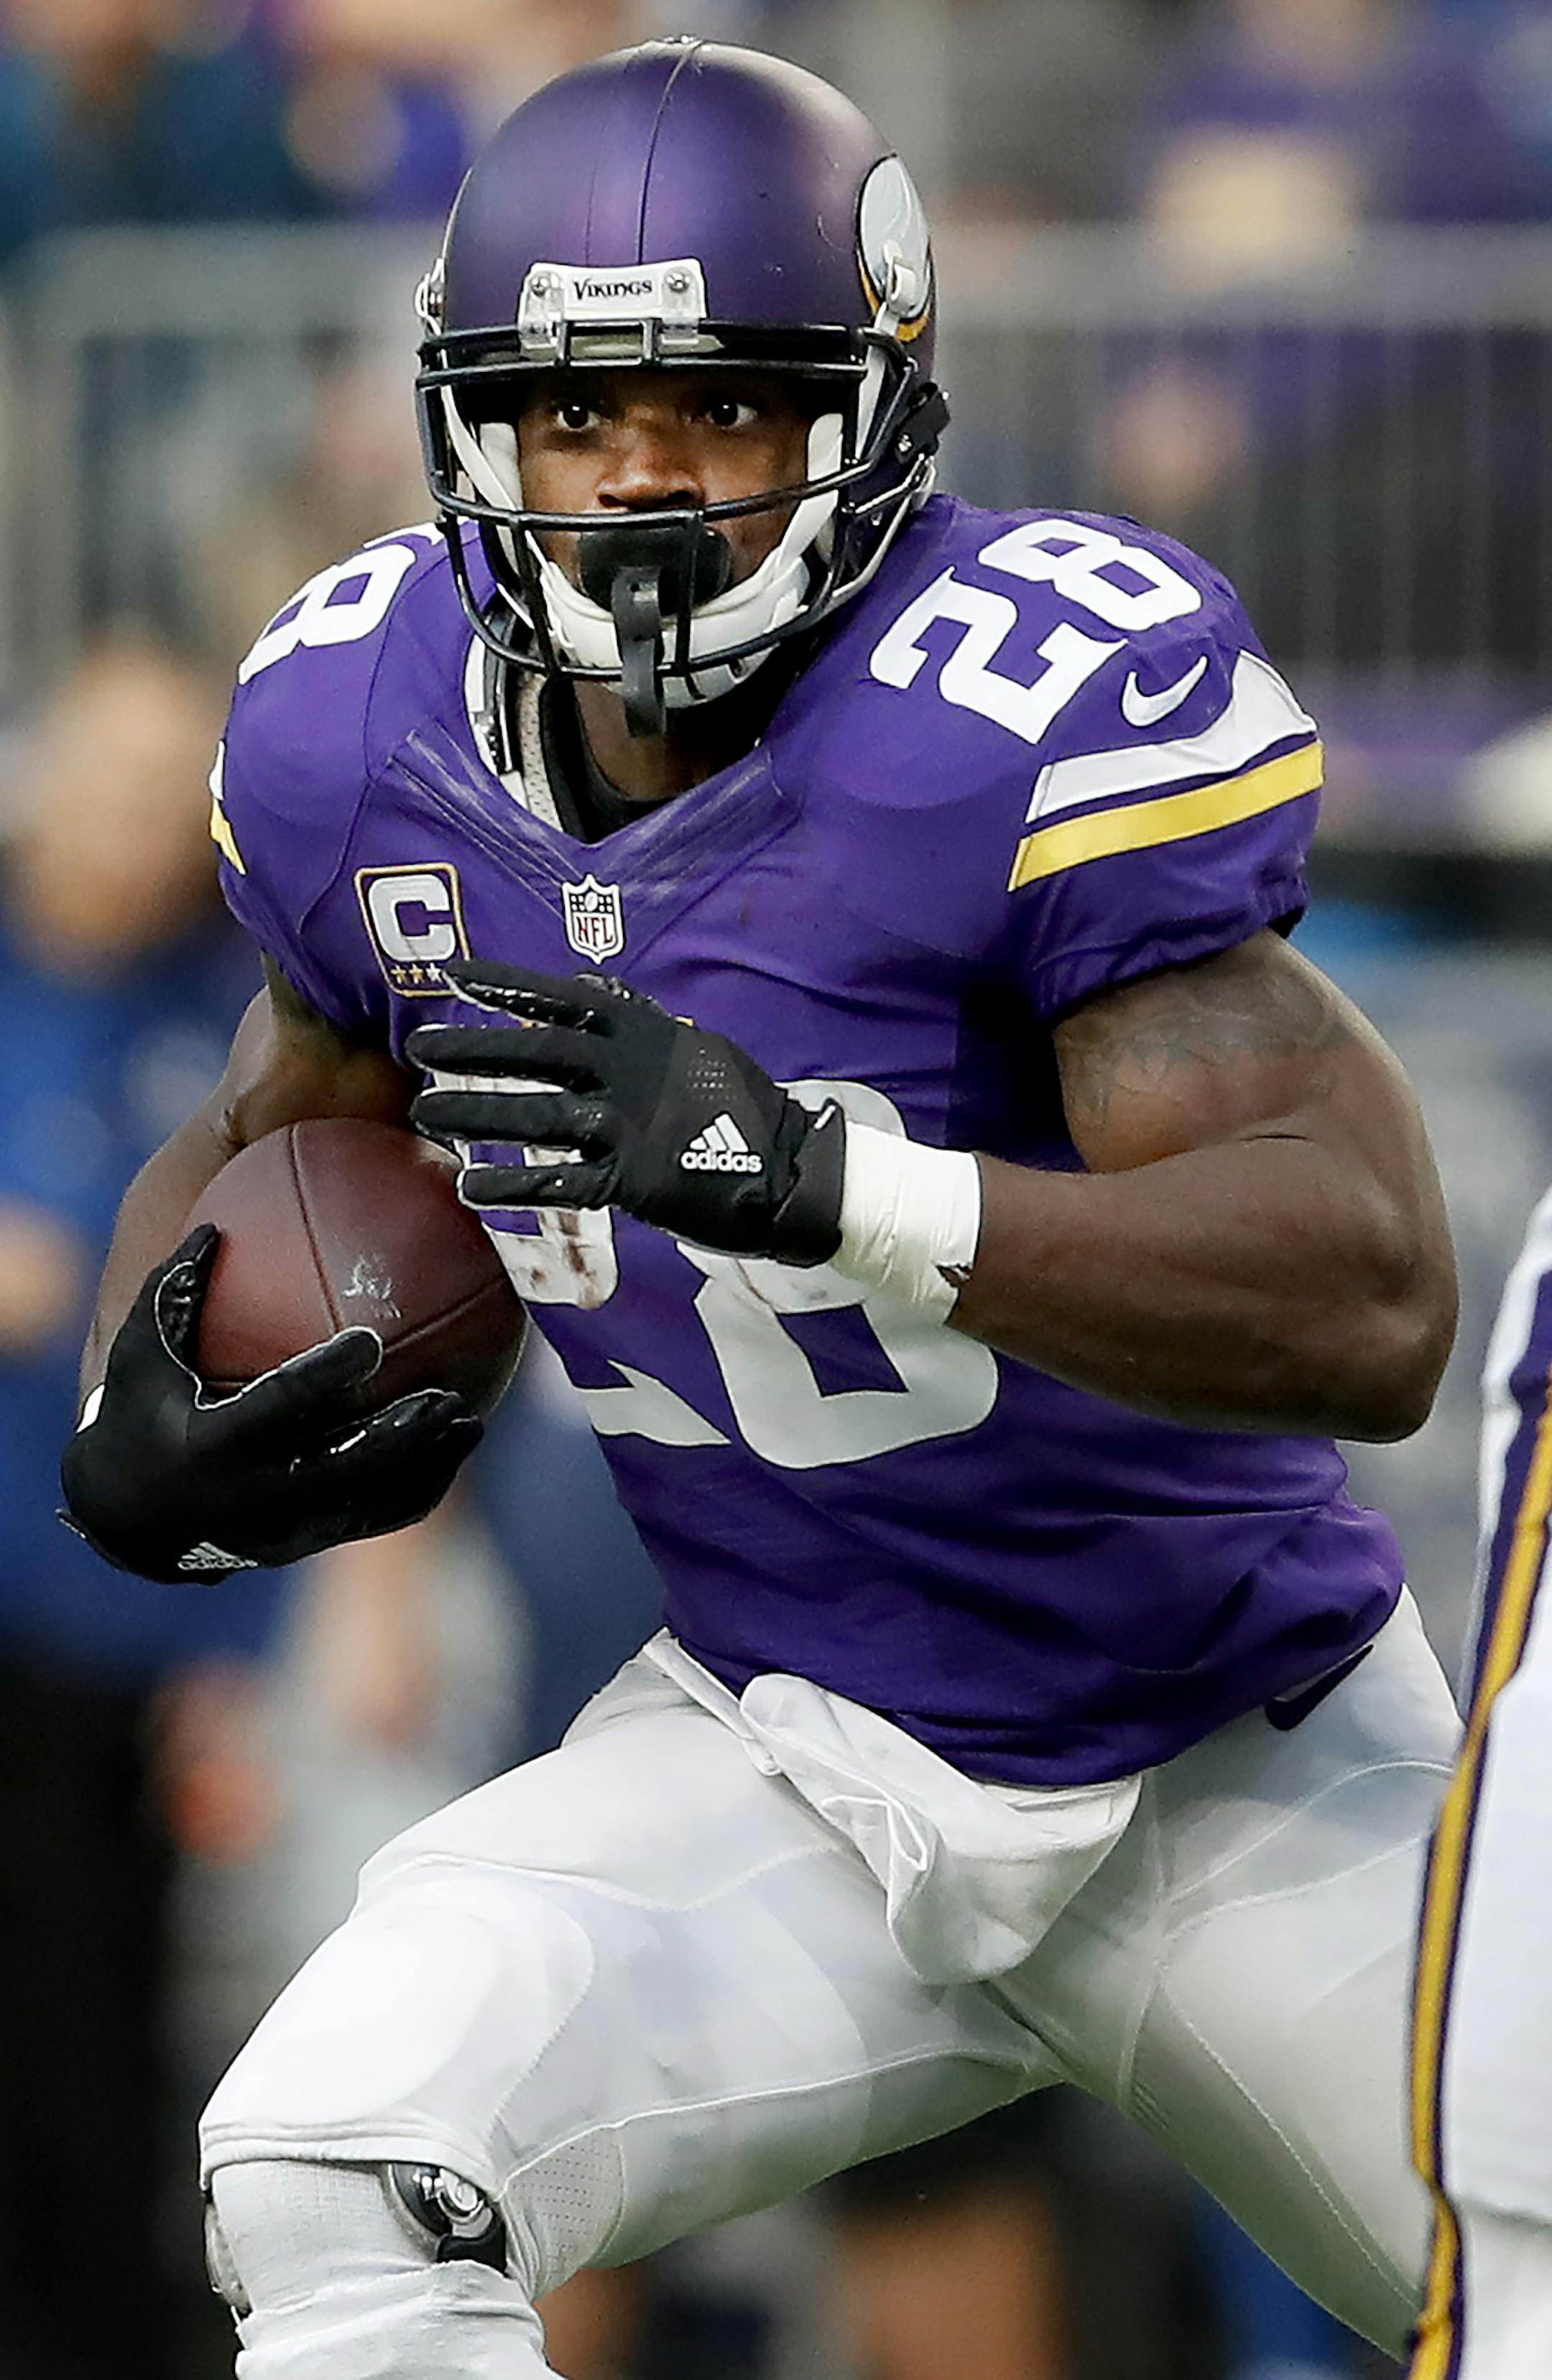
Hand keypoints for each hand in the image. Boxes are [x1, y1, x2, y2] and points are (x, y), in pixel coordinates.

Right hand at [60, 1226, 481, 1583]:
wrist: (133, 1522)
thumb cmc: (139, 1414)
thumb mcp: (142, 1354)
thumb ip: (175, 1293)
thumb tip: (213, 1227)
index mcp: (212, 1445)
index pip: (279, 1407)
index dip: (326, 1376)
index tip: (371, 1340)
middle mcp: (254, 1495)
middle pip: (345, 1468)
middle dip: (401, 1437)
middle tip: (449, 1397)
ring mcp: (284, 1529)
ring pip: (371, 1504)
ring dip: (427, 1467)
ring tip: (471, 1425)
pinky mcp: (306, 1545)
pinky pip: (374, 1521)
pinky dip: (418, 1490)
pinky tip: (451, 1452)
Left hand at [408, 959, 844, 1265]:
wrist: (793, 1172)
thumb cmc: (743, 1112)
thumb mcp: (698, 1049)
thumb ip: (641, 1027)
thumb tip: (595, 991)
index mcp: (646, 1034)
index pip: (564, 999)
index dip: (507, 984)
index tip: (453, 974)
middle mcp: (631, 1072)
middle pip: (537, 1053)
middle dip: (474, 1049)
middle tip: (420, 1047)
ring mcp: (630, 1125)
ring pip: (537, 1116)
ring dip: (475, 1115)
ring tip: (426, 1114)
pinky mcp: (633, 1180)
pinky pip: (560, 1182)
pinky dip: (513, 1185)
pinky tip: (471, 1186)